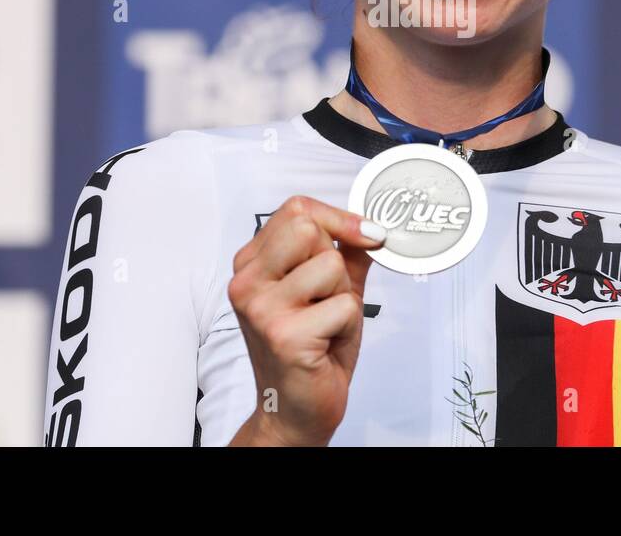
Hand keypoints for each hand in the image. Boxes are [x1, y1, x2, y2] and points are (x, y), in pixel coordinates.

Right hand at [225, 195, 385, 445]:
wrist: (296, 411)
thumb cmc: (311, 351)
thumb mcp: (329, 290)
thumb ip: (346, 253)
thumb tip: (372, 224)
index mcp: (252, 264)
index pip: (296, 208)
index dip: (338, 218)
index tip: (367, 233)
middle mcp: (247, 282)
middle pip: (310, 229)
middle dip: (335, 262)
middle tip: (327, 299)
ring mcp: (262, 308)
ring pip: (331, 265)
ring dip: (343, 297)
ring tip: (326, 323)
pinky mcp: (284, 334)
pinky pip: (344, 305)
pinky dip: (347, 325)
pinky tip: (326, 343)